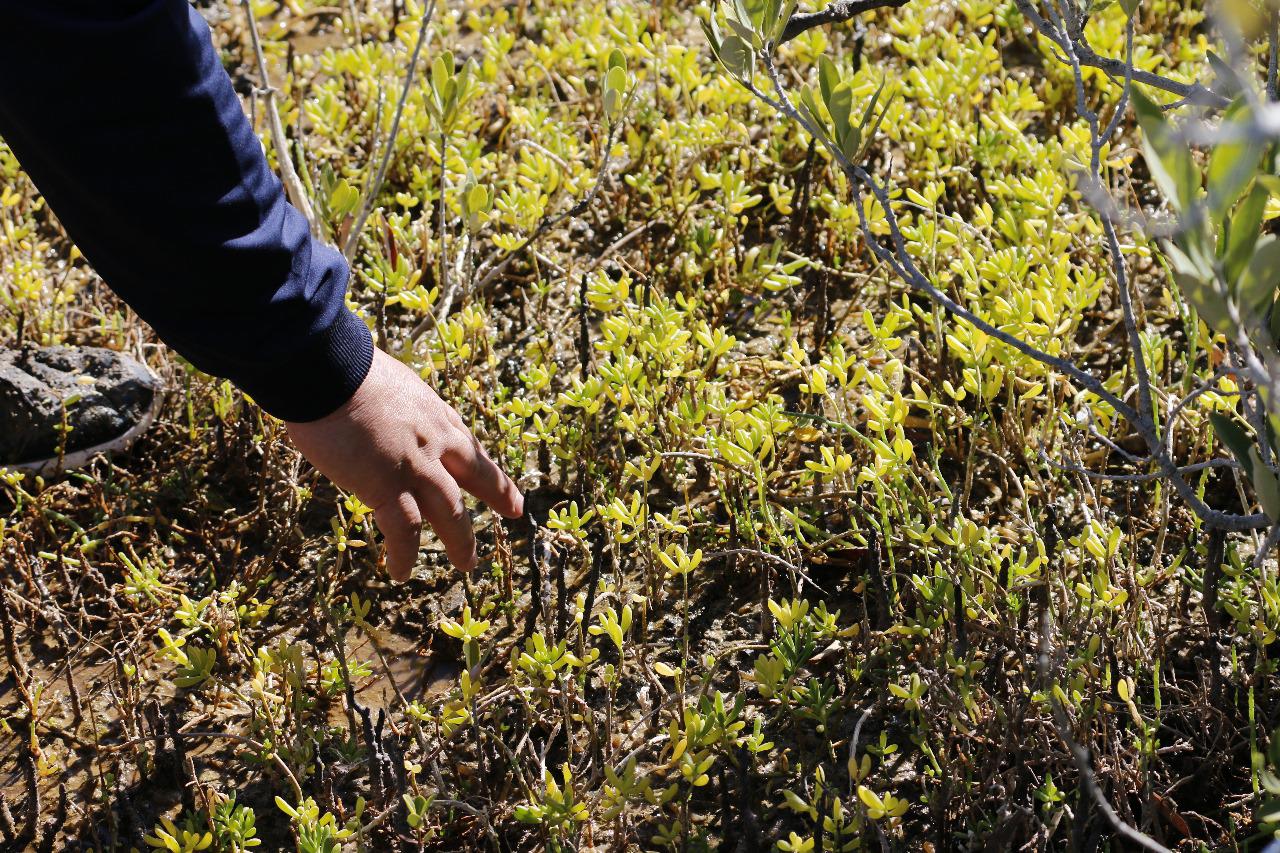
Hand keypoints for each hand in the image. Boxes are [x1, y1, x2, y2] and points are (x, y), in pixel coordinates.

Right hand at [285, 348, 522, 579]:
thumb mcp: (389, 383)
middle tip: (515, 512)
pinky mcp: (387, 486)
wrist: (329, 369)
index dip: (487, 462)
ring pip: (450, 514)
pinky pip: (404, 532)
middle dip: (497, 495)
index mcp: (435, 414)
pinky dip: (403, 556)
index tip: (501, 468)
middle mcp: (436, 442)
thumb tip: (381, 413)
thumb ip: (396, 406)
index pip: (469, 444)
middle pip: (475, 476)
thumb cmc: (344, 367)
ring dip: (461, 542)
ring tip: (467, 565)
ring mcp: (416, 467)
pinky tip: (401, 573)